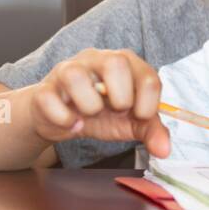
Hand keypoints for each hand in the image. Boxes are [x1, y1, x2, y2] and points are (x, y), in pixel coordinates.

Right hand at [27, 48, 171, 157]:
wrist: (62, 119)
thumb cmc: (101, 114)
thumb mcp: (130, 122)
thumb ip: (151, 131)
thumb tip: (164, 149)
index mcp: (126, 63)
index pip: (148, 76)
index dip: (149, 104)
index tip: (139, 116)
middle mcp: (97, 59)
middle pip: (116, 62)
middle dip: (121, 96)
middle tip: (116, 111)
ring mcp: (67, 71)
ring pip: (76, 76)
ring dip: (89, 105)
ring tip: (91, 114)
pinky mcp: (44, 89)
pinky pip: (49, 99)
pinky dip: (64, 118)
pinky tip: (73, 122)